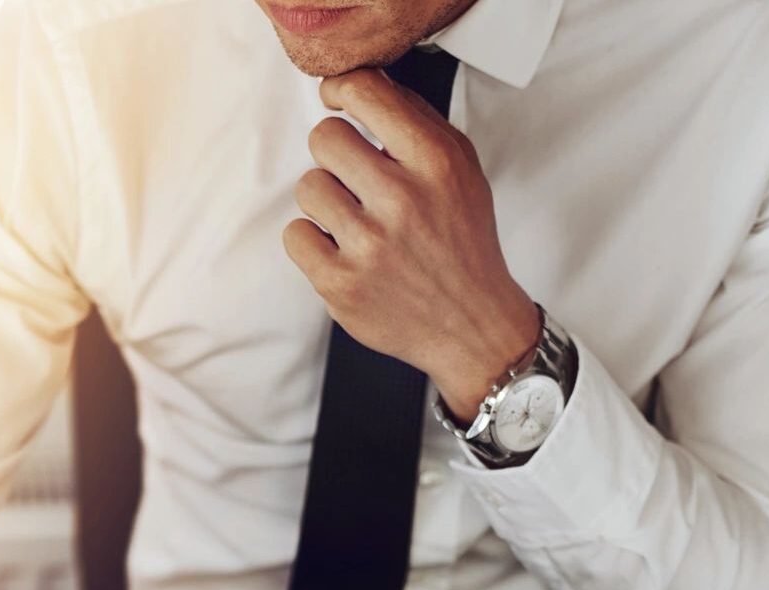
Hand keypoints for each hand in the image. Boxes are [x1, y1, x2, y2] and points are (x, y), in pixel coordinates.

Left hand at [283, 68, 540, 421]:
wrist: (473, 325)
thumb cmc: (462, 242)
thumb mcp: (461, 170)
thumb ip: (416, 121)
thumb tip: (362, 83)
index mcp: (435, 163)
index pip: (364, 92)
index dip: (340, 89)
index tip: (337, 100)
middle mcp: (403, 200)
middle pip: (324, 137)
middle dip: (335, 153)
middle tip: (355, 177)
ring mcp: (369, 245)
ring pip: (308, 186)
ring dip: (326, 200)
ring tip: (356, 219)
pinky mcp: (341, 284)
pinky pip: (295, 235)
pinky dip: (313, 242)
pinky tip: (343, 250)